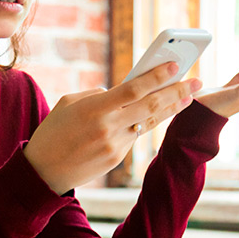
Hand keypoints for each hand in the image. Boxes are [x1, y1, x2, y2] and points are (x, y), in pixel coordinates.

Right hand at [24, 62, 201, 194]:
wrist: (43, 172)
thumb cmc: (53, 131)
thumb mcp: (68, 103)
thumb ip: (97, 95)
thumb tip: (119, 91)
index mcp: (95, 109)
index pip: (133, 89)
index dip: (156, 76)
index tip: (175, 65)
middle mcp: (109, 127)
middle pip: (151, 106)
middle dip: (176, 92)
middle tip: (196, 81)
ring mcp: (115, 145)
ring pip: (148, 122)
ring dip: (169, 109)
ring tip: (187, 97)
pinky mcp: (117, 158)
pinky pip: (134, 136)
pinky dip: (144, 123)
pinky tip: (156, 114)